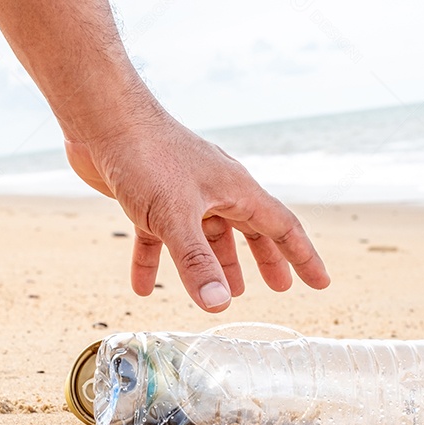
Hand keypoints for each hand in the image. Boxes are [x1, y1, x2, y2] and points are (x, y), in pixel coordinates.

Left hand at [64, 114, 329, 311]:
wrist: (102, 118)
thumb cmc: (147, 156)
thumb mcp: (175, 216)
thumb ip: (196, 262)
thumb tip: (219, 306)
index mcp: (235, 189)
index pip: (282, 227)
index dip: (303, 257)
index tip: (321, 282)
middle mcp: (215, 190)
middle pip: (250, 230)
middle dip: (265, 260)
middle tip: (278, 288)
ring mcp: (182, 193)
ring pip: (206, 236)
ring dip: (214, 264)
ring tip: (223, 293)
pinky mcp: (148, 198)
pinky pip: (157, 237)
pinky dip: (154, 262)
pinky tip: (142, 289)